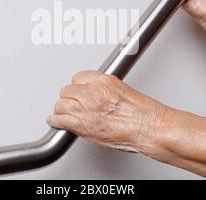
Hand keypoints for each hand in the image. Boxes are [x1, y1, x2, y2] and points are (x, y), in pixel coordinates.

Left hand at [47, 70, 166, 152]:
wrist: (149, 128)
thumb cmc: (144, 114)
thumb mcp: (124, 92)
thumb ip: (107, 92)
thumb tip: (99, 96)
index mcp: (104, 81)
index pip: (78, 77)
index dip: (77, 86)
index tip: (77, 91)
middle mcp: (93, 92)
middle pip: (67, 90)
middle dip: (68, 98)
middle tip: (70, 103)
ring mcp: (86, 108)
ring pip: (61, 104)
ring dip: (61, 109)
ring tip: (62, 113)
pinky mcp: (81, 124)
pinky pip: (59, 120)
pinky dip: (56, 122)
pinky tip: (56, 122)